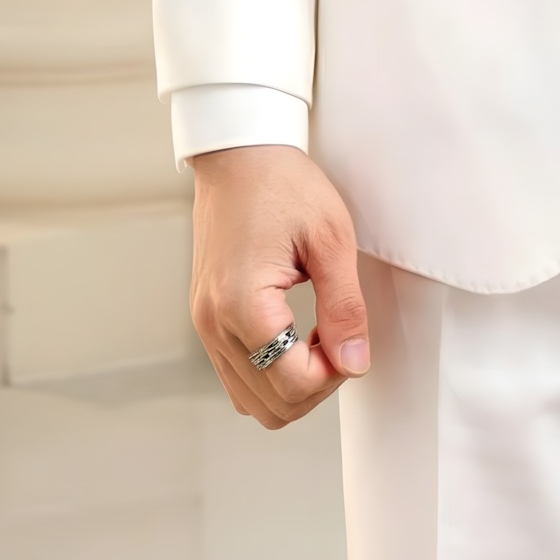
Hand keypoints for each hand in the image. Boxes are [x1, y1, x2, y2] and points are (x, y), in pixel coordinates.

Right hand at [189, 143, 369, 427]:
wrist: (239, 152)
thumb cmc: (283, 182)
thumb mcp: (330, 237)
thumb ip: (344, 307)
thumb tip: (355, 362)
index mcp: (242, 304)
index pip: (293, 384)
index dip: (334, 374)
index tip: (350, 335)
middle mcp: (214, 323)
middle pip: (271, 407)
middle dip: (315, 386)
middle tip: (339, 338)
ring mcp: (204, 324)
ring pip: (250, 401)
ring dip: (292, 385)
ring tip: (318, 336)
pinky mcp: (205, 318)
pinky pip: (236, 376)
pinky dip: (269, 373)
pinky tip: (295, 335)